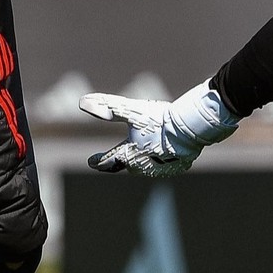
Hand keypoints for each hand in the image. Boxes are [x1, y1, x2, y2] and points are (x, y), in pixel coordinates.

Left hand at [79, 81, 239, 177]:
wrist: (190, 127)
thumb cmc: (158, 118)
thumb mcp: (129, 110)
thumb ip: (106, 107)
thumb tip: (82, 102)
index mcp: (128, 155)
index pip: (107, 162)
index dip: (98, 161)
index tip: (91, 161)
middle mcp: (142, 167)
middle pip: (127, 167)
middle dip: (120, 164)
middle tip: (114, 162)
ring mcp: (162, 169)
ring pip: (146, 168)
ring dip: (141, 163)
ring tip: (140, 156)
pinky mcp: (179, 167)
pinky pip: (166, 166)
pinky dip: (162, 161)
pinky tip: (164, 155)